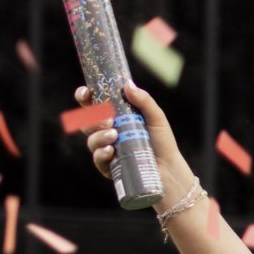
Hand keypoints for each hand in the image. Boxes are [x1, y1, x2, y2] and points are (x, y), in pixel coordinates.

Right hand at [87, 78, 194, 207]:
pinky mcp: (109, 167)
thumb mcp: (156, 117)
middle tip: (108, 120)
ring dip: (99, 136)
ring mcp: (106, 149)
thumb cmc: (162, 141)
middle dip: (92, 119)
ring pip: (91, 141)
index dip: (85, 97)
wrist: (169, 168)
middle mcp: (107, 132)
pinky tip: (111, 151)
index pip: (93, 105)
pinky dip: (101, 154)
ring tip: (114, 135)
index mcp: (115, 117)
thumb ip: (144, 100)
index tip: (86, 92)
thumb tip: (127, 84)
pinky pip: (97, 159)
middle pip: (87, 122)